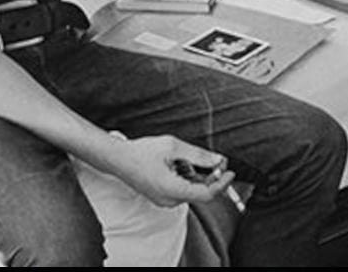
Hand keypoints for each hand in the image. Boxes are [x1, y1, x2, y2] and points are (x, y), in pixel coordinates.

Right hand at [108, 135, 233, 206]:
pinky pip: (181, 191)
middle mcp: (169, 200)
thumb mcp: (172, 147)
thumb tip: (217, 160)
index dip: (221, 183)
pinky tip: (179, 165)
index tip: (229, 171)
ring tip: (186, 158)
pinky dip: (187, 179)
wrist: (118, 159)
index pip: (206, 194)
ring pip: (191, 191)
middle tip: (214, 159)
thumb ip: (198, 155)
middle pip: (200, 193)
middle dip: (209, 176)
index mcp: (172, 189)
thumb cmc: (141, 152)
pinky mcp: (161, 197)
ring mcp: (164, 201)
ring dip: (197, 176)